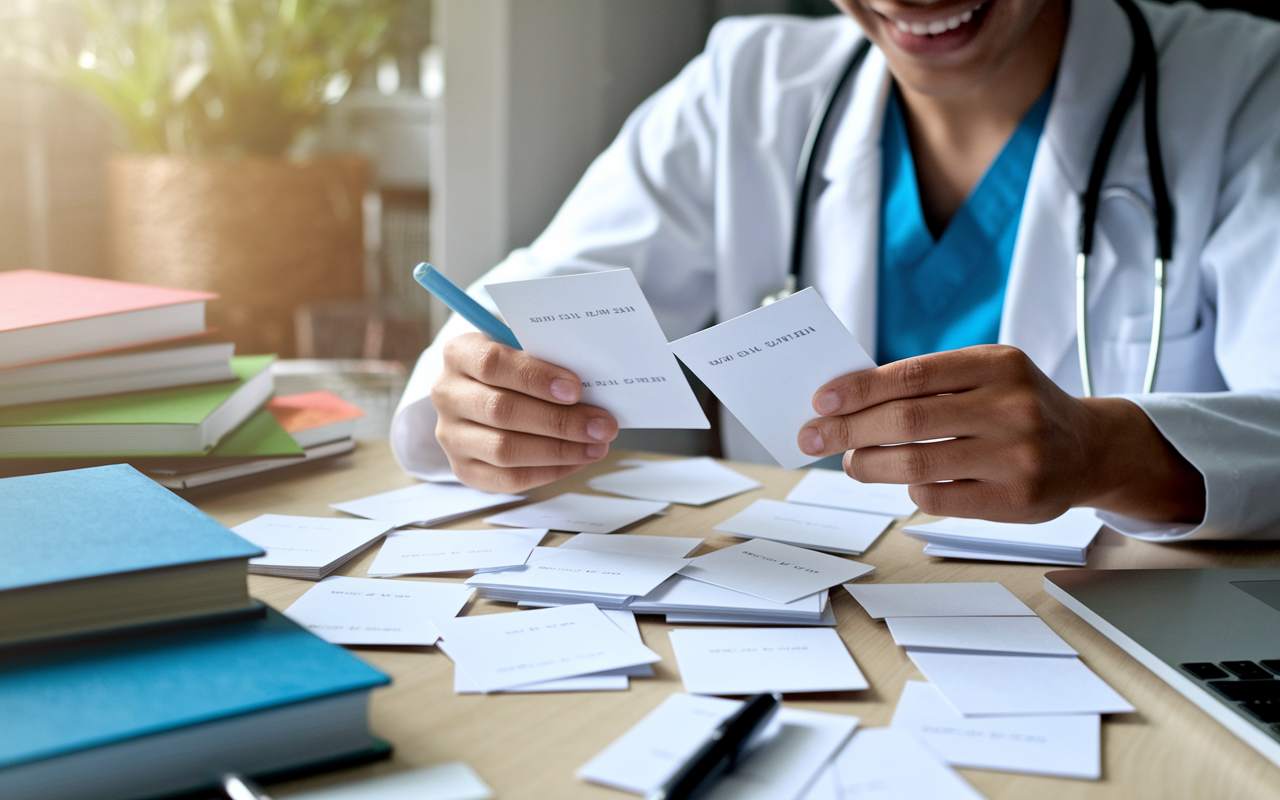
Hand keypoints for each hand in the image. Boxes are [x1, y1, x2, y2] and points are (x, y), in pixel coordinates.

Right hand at [431, 333, 617, 492]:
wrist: (483, 390)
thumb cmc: (513, 364)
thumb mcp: (523, 345)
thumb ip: (547, 354)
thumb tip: (592, 376)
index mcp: (459, 354)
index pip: (491, 364)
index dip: (535, 377)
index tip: (575, 389)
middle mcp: (447, 394)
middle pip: (501, 411)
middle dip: (559, 420)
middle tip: (602, 424)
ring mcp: (451, 435)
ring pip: (504, 449)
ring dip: (559, 449)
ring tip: (596, 445)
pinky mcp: (463, 468)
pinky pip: (507, 478)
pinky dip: (548, 471)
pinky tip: (576, 460)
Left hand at [796, 345, 1204, 523]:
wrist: (1091, 449)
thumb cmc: (1019, 407)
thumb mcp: (988, 375)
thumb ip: (930, 383)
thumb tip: (848, 401)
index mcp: (999, 364)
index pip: (912, 374)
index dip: (859, 389)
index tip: (821, 401)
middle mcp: (1012, 407)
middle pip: (907, 421)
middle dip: (849, 431)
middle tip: (815, 438)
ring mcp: (1017, 456)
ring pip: (916, 463)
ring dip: (869, 464)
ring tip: (852, 462)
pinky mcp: (1016, 500)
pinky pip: (937, 497)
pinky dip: (909, 488)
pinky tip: (906, 480)